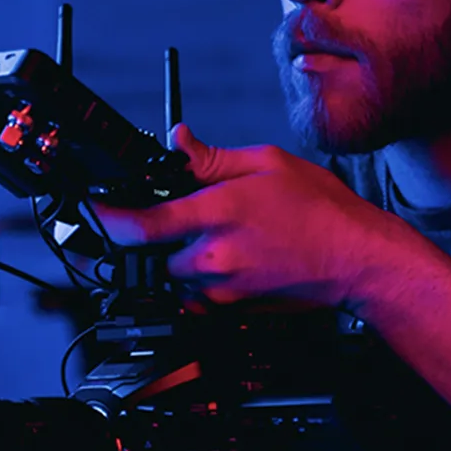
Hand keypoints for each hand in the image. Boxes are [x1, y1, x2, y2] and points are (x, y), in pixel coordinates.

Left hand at [89, 124, 410, 309]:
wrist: (357, 261)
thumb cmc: (322, 210)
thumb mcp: (268, 163)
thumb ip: (213, 158)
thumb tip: (176, 141)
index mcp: (218, 212)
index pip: (140, 223)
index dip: (105, 217)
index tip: (92, 208)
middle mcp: (214, 255)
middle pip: (152, 250)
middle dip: (159, 232)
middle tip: (190, 213)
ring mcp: (222, 288)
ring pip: (173, 273)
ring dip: (181, 255)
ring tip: (221, 234)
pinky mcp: (232, 309)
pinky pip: (196, 296)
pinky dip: (200, 280)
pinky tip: (231, 259)